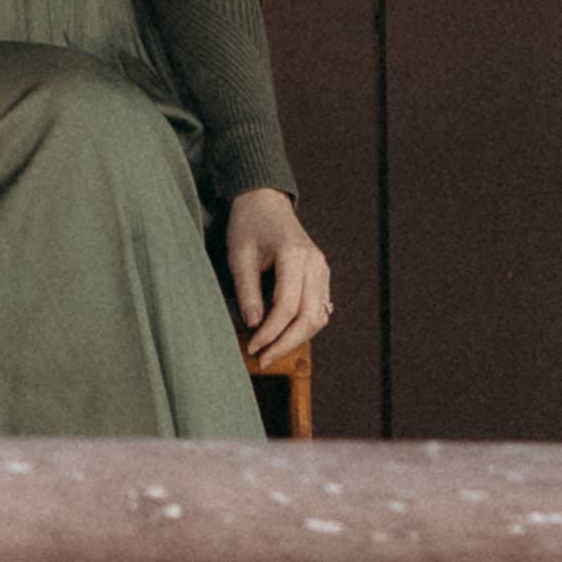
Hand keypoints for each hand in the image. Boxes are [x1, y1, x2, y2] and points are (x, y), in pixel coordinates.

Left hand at [224, 187, 331, 371]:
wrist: (265, 202)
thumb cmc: (249, 225)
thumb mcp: (239, 255)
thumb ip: (248, 290)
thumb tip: (254, 325)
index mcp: (295, 256)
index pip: (287, 306)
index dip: (270, 332)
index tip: (253, 347)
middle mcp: (315, 265)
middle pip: (309, 317)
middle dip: (286, 343)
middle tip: (263, 359)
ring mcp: (322, 270)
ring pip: (318, 317)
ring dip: (297, 338)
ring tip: (272, 351)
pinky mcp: (321, 276)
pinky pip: (319, 308)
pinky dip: (304, 326)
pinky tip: (284, 335)